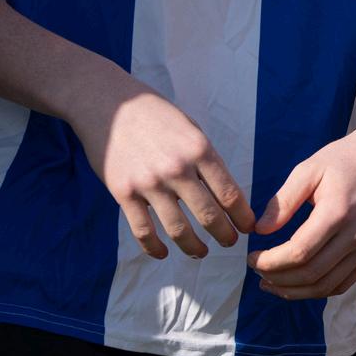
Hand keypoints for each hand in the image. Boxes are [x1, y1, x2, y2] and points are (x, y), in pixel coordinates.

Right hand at [69, 74, 253, 258]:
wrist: (108, 103)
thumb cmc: (153, 113)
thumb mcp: (189, 127)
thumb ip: (205, 158)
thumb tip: (223, 193)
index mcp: (198, 149)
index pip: (229, 194)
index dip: (242, 216)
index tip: (247, 227)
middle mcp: (176, 168)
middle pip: (209, 216)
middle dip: (225, 235)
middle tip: (230, 243)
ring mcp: (148, 182)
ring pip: (179, 230)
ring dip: (194, 248)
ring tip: (201, 252)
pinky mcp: (123, 192)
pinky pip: (143, 231)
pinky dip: (155, 248)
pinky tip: (163, 253)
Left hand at [248, 121, 355, 299]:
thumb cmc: (343, 159)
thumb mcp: (309, 169)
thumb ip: (283, 201)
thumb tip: (259, 230)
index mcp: (338, 212)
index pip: (299, 252)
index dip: (271, 261)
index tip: (251, 257)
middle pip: (312, 273)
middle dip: (278, 278)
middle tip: (256, 271)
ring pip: (327, 285)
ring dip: (295, 291)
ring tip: (271, 284)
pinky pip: (343, 284)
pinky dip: (317, 289)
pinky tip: (297, 284)